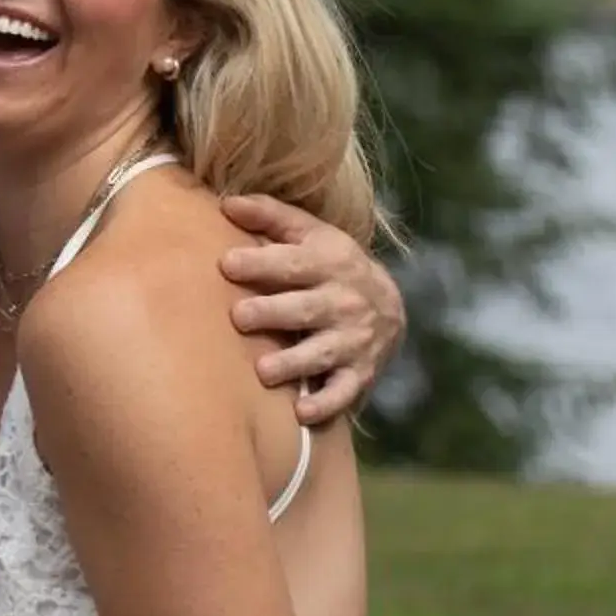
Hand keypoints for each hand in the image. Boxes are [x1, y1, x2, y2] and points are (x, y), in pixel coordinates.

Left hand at [216, 193, 405, 427]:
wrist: (389, 309)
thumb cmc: (330, 267)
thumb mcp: (311, 235)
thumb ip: (270, 216)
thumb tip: (226, 202)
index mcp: (330, 262)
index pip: (293, 262)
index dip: (261, 261)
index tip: (227, 264)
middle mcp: (344, 301)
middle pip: (305, 308)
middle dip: (272, 312)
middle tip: (239, 317)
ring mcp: (353, 341)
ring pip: (321, 353)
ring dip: (293, 363)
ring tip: (263, 371)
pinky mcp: (359, 375)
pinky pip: (343, 392)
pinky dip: (325, 404)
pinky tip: (301, 413)